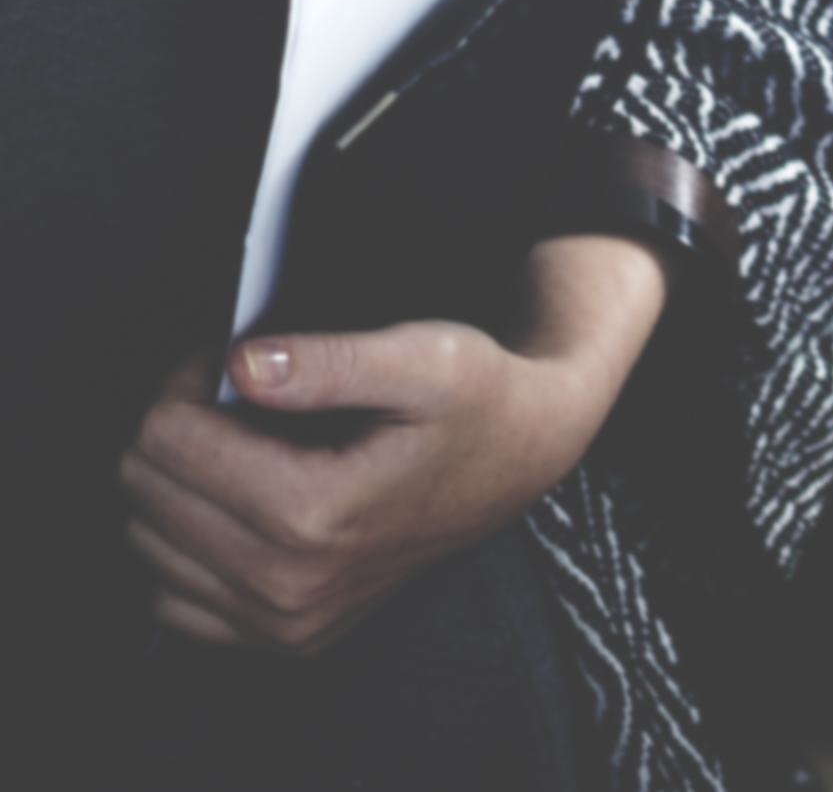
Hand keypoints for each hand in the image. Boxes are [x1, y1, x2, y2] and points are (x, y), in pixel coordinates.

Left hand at [121, 238, 666, 651]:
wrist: (525, 457)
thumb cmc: (480, 399)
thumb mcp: (426, 355)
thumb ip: (331, 359)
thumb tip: (242, 366)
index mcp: (315, 515)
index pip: (169, 440)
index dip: (189, 379)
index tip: (234, 357)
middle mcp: (289, 584)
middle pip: (145, 491)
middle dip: (180, 427)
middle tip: (241, 394)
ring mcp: (283, 621)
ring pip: (147, 543)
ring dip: (179, 484)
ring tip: (246, 444)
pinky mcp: (282, 639)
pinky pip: (172, 600)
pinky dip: (188, 546)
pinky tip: (239, 505)